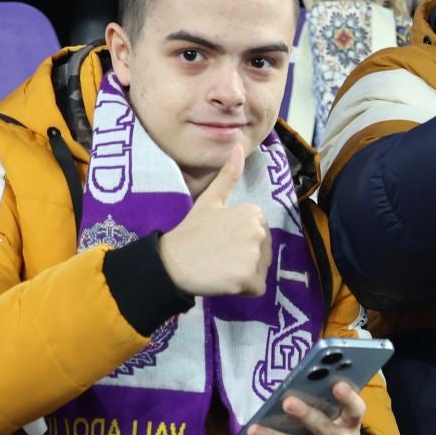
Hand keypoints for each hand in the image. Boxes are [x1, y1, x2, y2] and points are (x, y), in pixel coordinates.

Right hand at [158, 141, 270, 296]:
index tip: (221, 241)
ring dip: (244, 276)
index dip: (242, 243)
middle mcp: (258, 231)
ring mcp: (253, 255)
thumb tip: (240, 143)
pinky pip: (257, 289)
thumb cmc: (191, 232)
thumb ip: (228, 175)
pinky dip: (244, 291)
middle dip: (245, 260)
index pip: (260, 236)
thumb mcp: (210, 200)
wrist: (172, 262)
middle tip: (219, 257)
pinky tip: (224, 282)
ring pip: (261, 272)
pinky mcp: (248, 278)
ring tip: (220, 269)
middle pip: (264, 255)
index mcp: (253, 212)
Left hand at [247, 381, 364, 434]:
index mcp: (350, 425)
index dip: (348, 398)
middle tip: (287, 402)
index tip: (338, 385)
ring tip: (253, 430)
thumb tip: (294, 387)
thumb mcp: (340, 422)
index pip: (355, 410)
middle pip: (323, 428)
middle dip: (305, 415)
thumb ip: (327, 407)